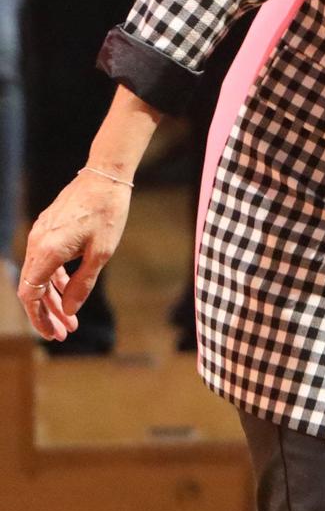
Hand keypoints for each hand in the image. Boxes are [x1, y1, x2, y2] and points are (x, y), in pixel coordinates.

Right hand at [17, 169, 132, 341]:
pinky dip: (56, 279)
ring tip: (70, 319)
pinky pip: (46, 262)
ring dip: (53, 298)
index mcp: (47, 251)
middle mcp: (37, 244)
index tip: (54, 334)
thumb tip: (70, 311)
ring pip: (40, 276)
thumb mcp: (102, 253)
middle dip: (47, 314)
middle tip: (64, 334)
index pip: (31, 295)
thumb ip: (83, 283)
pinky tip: (69, 292)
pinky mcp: (47, 229)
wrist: (105, 175)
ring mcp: (40, 235)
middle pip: (33, 289)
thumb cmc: (108, 212)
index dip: (39, 318)